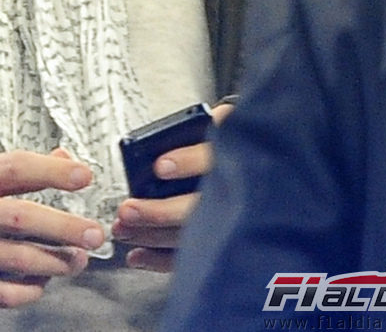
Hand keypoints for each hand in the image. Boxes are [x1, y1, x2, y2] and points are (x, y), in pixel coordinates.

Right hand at [0, 149, 105, 308]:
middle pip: (22, 217)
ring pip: (18, 259)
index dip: (52, 172)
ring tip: (77, 259)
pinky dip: (31, 289)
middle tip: (93, 232)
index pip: (15, 168)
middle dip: (65, 227)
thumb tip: (64, 160)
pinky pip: (4, 292)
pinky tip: (43, 281)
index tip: (83, 177)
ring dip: (56, 261)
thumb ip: (18, 169)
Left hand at [112, 100, 234, 271]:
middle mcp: (234, 194)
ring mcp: (228, 222)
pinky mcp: (219, 243)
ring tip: (123, 228)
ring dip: (151, 235)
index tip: (160, 166)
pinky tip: (138, 254)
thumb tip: (166, 138)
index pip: (211, 160)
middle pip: (196, 208)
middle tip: (128, 210)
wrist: (262, 165)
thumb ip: (201, 128)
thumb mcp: (225, 125)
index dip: (186, 163)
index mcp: (234, 157)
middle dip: (159, 212)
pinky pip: (192, 256)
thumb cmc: (233, 145)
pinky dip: (161, 259)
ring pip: (189, 235)